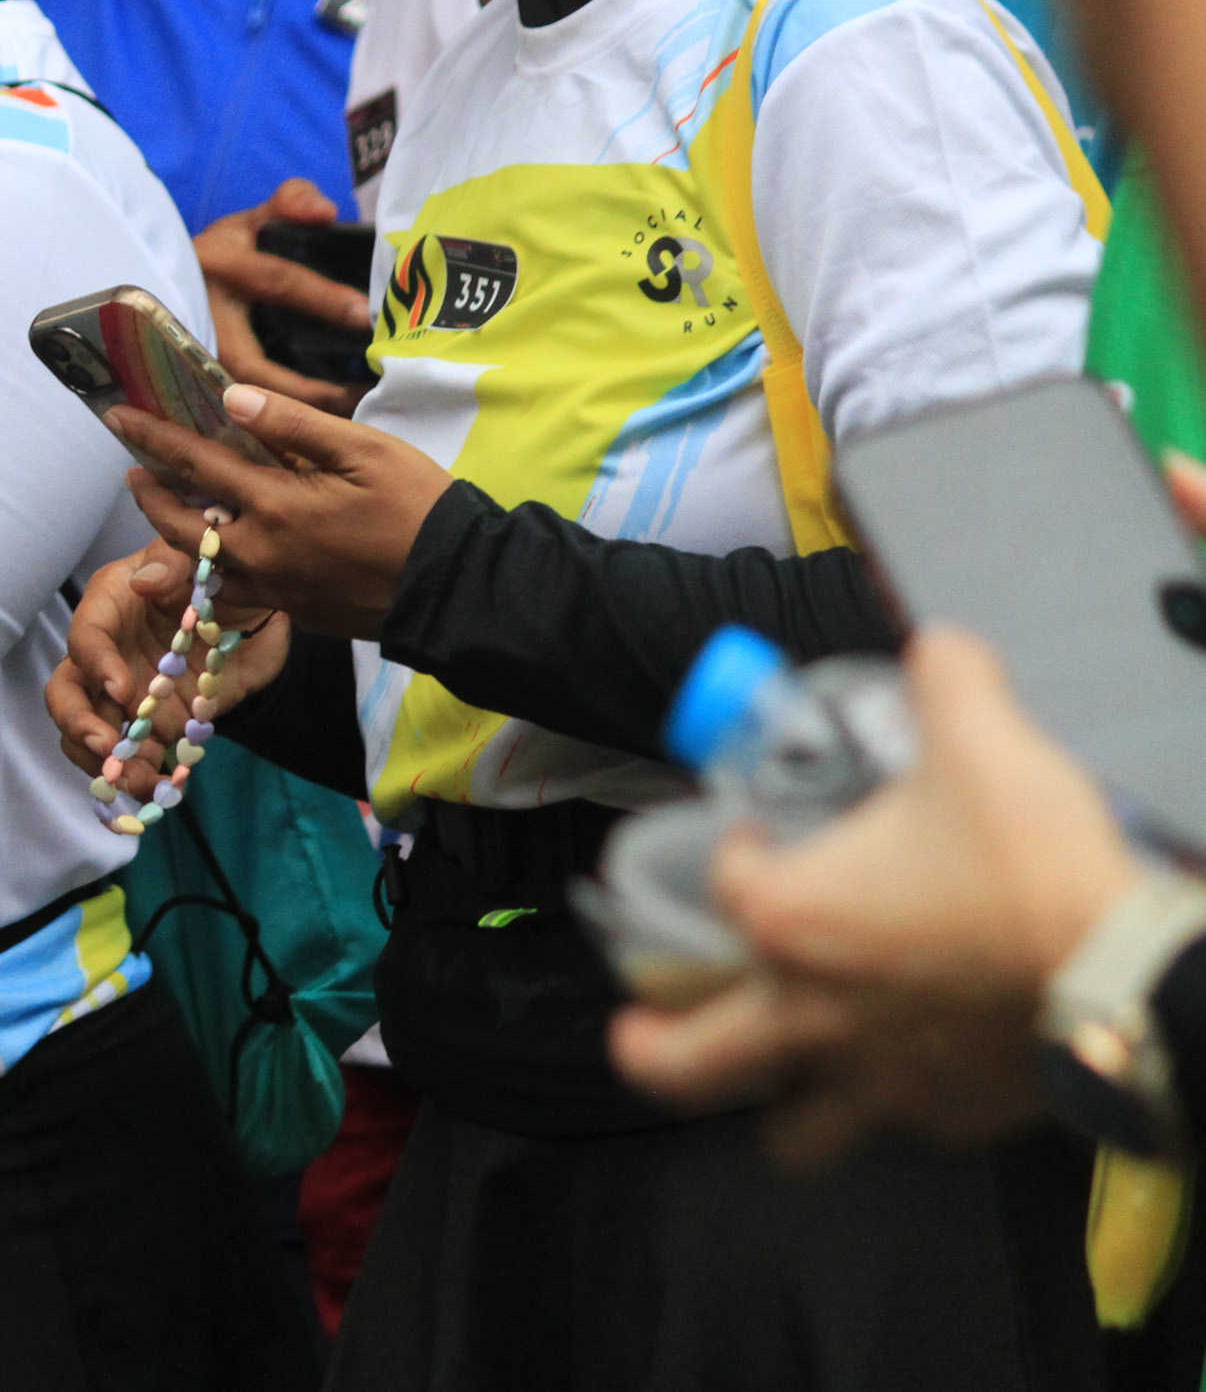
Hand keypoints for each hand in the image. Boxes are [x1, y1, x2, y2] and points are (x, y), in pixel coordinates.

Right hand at [50, 543, 292, 799]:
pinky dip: (142, 780)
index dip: (96, 665)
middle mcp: (107, 655)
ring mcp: (124, 696)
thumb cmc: (219, 577)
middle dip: (78, 724)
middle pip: (67, 692)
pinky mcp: (149, 727)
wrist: (255, 618)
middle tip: (107, 748)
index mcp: (111, 605)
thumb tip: (144, 584)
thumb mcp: (203, 560)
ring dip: (107, 764)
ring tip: (140, 783)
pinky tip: (163, 792)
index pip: (85, 636)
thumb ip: (174, 566)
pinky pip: (133, 759)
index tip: (124, 691)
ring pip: (91, 735)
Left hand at [111, 381, 452, 639]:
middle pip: (181, 526)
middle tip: (134, 470)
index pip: (197, 464)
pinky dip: (210, 577)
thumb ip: (293, 425)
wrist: (458, 588)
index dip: (154, 438)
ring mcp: (276, 589)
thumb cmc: (418, 508)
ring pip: (201, 568)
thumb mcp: (364, 450)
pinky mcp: (295, 611)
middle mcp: (262, 554)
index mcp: (275, 507)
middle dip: (151, 495)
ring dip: (173, 538)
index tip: (118, 417)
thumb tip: (232, 397)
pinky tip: (212, 560)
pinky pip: (234, 596)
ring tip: (163, 511)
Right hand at [194, 178, 368, 416]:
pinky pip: (225, 407)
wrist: (167, 280)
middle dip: (300, 388)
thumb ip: (293, 201)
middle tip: (349, 396)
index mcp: (219, 261)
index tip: (364, 318)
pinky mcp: (185, 375)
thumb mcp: (254, 219)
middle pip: (247, 362)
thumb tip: (325, 214)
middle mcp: (195, 308)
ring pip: (235, 393)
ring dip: (284, 413)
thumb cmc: (228, 250)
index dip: (321, 298)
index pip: (276, 281)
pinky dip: (263, 423)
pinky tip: (302, 435)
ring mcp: (185, 348)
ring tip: (336, 418)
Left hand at [608, 628, 1141, 1164]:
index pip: (722, 881)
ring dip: (774, 1102)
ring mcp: (874, 1082)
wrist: (1135, 976)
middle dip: (652, 1047)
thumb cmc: (1030, 861)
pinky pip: (896, 1127)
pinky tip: (913, 1072)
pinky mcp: (948, 1120)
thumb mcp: (982, 739)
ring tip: (777, 1076)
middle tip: (639, 1028)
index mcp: (786, 918)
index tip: (761, 833)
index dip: (736, 849)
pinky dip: (892, 1104)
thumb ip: (945, 676)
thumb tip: (936, 643)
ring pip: (790, 1130)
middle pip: (686, 1062)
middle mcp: (806, 1015)